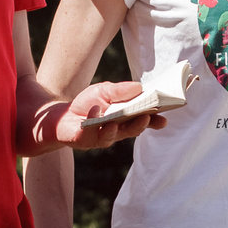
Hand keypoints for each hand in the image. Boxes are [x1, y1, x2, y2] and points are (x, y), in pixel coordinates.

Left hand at [50, 80, 164, 149]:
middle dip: (140, 124)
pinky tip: (97, 110)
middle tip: (147, 117)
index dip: (155, 121)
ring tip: (118, 120)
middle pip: (132, 130)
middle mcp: (117, 131)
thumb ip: (120, 90)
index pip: (143, 120)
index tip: (165, 118)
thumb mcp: (104, 90)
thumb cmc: (88, 103)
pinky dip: (95, 120)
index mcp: (125, 119)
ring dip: (117, 128)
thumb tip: (139, 86)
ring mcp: (101, 137)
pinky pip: (91, 134)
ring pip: (113, 136)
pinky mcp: (85, 140)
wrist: (62, 115)